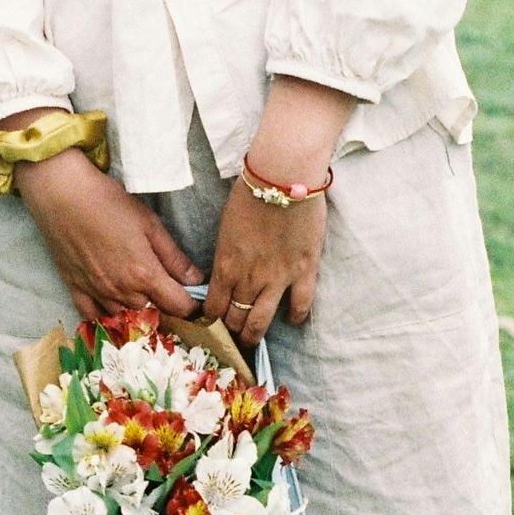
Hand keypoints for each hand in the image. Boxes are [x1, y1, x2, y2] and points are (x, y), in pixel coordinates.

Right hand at [13, 147, 202, 322]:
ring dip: (136, 310)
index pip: (179, 307)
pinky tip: (112, 309)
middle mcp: (122, 291)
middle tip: (165, 289)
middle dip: (163, 305)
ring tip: (140, 294)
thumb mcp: (150, 224)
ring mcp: (97, 293)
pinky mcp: (76, 290)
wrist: (62, 195)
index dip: (191, 306)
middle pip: (153, 313)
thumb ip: (174, 257)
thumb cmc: (108, 202)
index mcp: (144, 275)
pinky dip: (106, 317)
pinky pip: (93, 317)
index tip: (194, 299)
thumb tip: (195, 280)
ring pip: (125, 317)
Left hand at [204, 74, 357, 346]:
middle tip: (230, 337)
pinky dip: (296, 317)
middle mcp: (248, 279)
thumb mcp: (226, 226)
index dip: (209, 321)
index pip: (212, 308)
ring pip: (261, 322)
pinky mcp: (304, 272)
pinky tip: (293, 319)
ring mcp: (277, 279)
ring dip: (254, 335)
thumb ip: (226, 254)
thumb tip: (225, 271)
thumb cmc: (250, 192)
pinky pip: (300, 306)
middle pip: (234, 320)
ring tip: (252, 340)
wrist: (284, 175)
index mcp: (225, 265)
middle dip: (229, 332)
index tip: (210, 325)